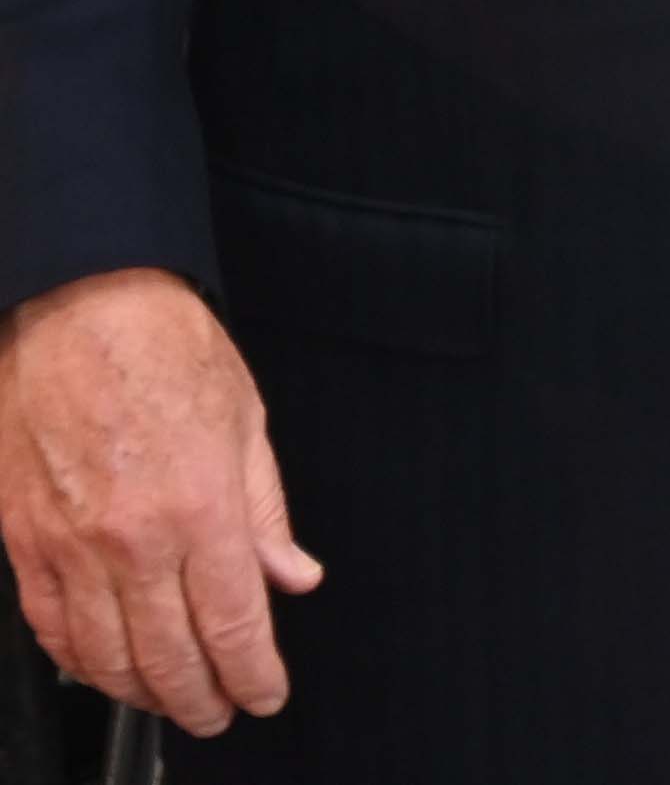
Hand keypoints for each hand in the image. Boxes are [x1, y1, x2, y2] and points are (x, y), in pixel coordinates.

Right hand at [0, 270, 322, 736]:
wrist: (76, 309)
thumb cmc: (165, 347)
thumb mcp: (244, 417)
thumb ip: (265, 511)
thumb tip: (293, 576)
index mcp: (200, 506)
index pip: (233, 623)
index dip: (253, 674)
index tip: (266, 694)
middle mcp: (132, 541)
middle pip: (170, 655)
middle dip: (202, 697)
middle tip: (222, 711)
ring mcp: (69, 548)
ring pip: (105, 657)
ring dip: (142, 692)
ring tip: (171, 700)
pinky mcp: (23, 543)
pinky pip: (50, 626)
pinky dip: (79, 661)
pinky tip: (103, 669)